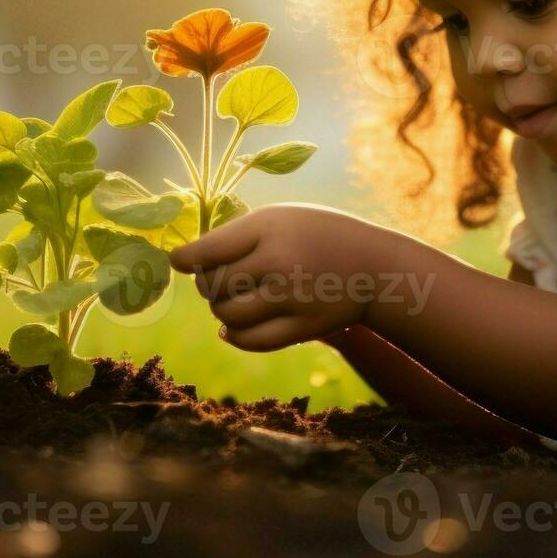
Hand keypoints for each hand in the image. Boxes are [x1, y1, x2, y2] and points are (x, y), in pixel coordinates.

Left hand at [169, 205, 391, 351]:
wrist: (377, 266)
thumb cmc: (320, 236)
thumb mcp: (283, 217)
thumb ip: (238, 235)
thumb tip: (184, 264)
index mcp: (270, 227)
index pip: (207, 250)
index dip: (185, 259)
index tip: (179, 262)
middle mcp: (279, 260)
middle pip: (212, 285)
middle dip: (207, 285)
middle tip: (218, 281)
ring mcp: (292, 297)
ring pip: (226, 315)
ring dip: (221, 310)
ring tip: (232, 300)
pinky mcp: (303, 327)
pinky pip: (251, 340)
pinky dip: (234, 336)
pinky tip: (233, 328)